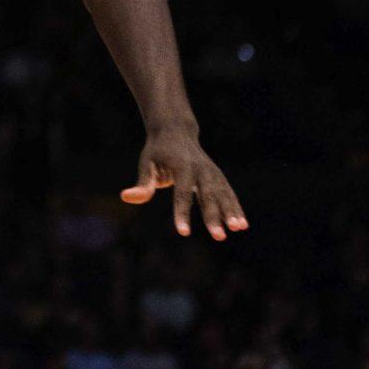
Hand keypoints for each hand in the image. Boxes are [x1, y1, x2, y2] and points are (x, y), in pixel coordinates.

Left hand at [122, 124, 247, 240]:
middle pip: (208, 194)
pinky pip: (228, 192)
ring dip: (231, 211)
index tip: (183, 233)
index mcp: (181, 166)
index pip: (181, 193)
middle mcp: (200, 168)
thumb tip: (126, 197)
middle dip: (214, 216)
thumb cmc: (157, 151)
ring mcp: (211, 171)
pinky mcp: (217, 176)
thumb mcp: (147, 163)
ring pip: (223, 193)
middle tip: (219, 237)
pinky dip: (235, 207)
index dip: (182, 213)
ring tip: (238, 229)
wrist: (176, 130)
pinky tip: (242, 225)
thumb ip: (142, 183)